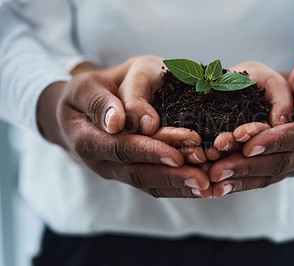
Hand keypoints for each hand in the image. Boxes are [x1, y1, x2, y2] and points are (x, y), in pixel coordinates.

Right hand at [36, 56, 210, 197]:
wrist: (80, 111)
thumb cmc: (87, 93)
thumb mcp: (87, 86)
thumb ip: (99, 102)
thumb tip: (117, 122)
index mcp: (87, 140)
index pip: (120, 149)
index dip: (149, 152)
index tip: (176, 155)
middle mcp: (101, 162)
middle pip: (138, 174)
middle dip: (171, 176)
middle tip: (202, 179)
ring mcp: (116, 171)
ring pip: (148, 184)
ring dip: (178, 185)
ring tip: (206, 185)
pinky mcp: (130, 172)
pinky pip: (153, 184)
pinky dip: (177, 186)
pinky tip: (199, 186)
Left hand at [205, 54, 293, 197]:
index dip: (275, 142)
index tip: (249, 146)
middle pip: (281, 163)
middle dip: (248, 167)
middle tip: (218, 171)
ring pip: (269, 175)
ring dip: (240, 180)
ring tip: (214, 183)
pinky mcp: (285, 168)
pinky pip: (263, 177)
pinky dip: (241, 182)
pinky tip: (219, 186)